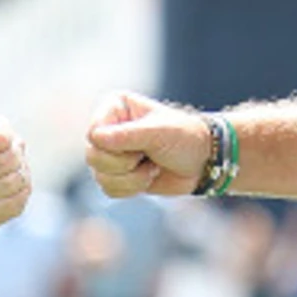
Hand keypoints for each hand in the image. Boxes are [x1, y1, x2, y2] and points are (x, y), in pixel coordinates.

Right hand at [85, 91, 209, 199]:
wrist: (203, 161)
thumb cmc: (185, 137)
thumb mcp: (158, 132)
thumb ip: (126, 135)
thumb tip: (95, 138)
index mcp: (115, 107)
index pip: (94, 133)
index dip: (115, 146)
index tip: (142, 143)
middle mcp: (108, 128)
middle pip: (93, 156)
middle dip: (125, 164)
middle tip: (147, 156)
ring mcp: (111, 152)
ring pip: (100, 176)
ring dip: (132, 178)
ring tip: (152, 167)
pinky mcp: (117, 174)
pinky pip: (108, 189)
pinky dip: (131, 188)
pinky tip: (148, 177)